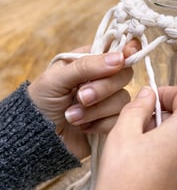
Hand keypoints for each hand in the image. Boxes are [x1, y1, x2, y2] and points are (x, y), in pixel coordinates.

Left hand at [27, 41, 139, 159]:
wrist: (36, 139)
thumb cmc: (40, 104)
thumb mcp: (56, 79)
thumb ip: (87, 66)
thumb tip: (120, 57)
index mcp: (90, 61)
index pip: (117, 50)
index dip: (127, 51)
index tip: (127, 56)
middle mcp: (103, 79)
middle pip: (124, 75)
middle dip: (103, 89)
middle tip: (81, 97)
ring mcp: (108, 101)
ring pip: (123, 99)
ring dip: (96, 110)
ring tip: (72, 117)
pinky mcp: (110, 122)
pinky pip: (120, 119)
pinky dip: (100, 124)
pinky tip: (83, 127)